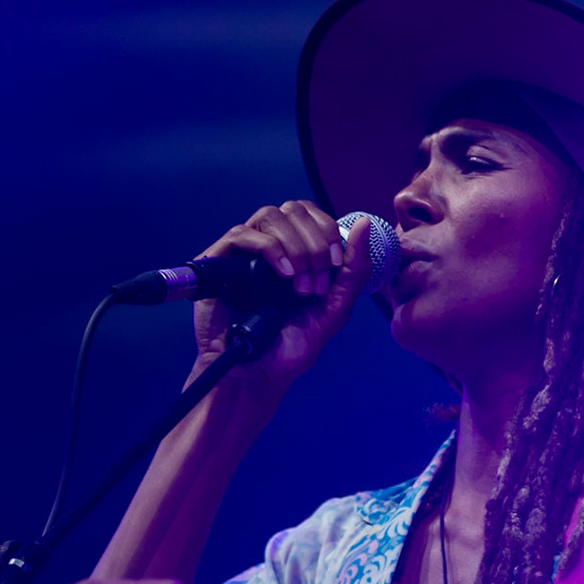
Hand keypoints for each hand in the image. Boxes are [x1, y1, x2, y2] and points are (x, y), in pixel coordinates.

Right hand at [191, 200, 370, 396]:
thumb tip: (364, 224)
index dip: (328, 231)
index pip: (312, 214)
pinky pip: (242, 234)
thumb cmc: (292, 348)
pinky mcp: (219, 263)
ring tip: (297, 282)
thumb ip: (353, 270)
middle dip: (314, 242)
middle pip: (293, 209)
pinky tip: (281, 275)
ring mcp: (244, 254)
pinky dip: (268, 248)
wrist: (258, 375)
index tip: (335, 264)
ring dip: (293, 245)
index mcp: (296, 253)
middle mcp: (270, 248)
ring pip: (269, 215)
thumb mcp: (334, 309)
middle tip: (315, 281)